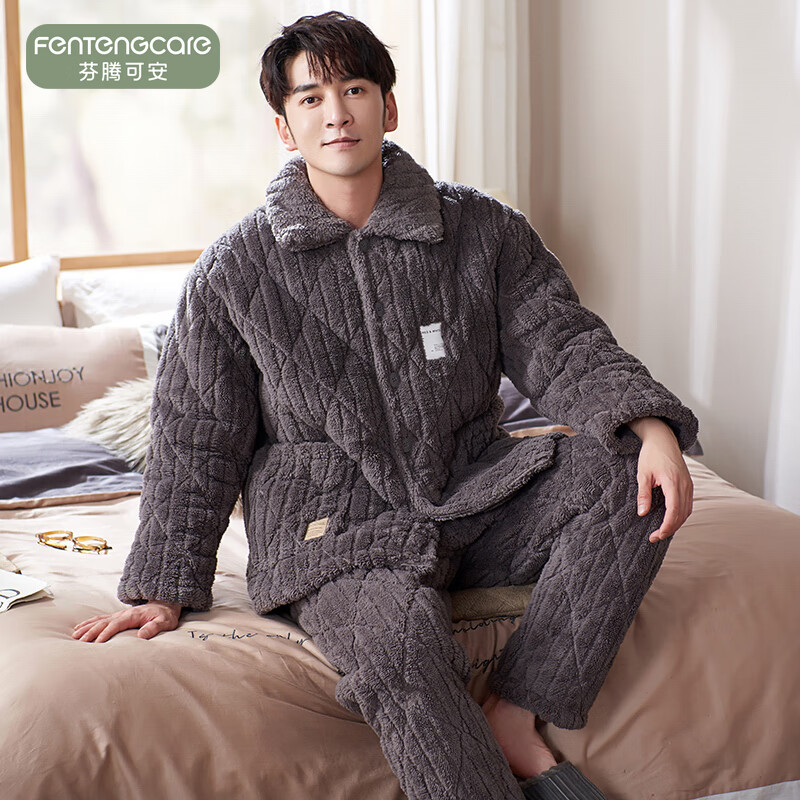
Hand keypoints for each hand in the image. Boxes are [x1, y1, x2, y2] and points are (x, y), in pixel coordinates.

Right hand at [72, 600, 182, 642]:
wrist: (164, 605)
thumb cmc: (164, 616)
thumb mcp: (164, 622)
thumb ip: (154, 628)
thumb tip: (142, 636)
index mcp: (133, 616)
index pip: (116, 624)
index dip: (106, 633)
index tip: (97, 643)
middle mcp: (123, 614)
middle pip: (104, 622)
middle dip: (91, 631)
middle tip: (79, 642)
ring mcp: (119, 614)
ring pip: (99, 620)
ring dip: (87, 627)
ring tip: (74, 635)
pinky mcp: (117, 616)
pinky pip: (100, 619)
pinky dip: (89, 623)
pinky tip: (79, 627)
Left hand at [628, 417, 693, 541]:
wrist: (663, 439)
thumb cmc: (651, 454)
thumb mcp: (643, 474)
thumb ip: (644, 494)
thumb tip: (642, 513)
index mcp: (673, 482)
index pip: (674, 510)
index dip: (667, 526)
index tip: (657, 535)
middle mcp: (685, 485)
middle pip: (682, 514)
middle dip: (670, 528)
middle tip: (655, 537)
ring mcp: (689, 484)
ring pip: (687, 511)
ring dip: (676, 523)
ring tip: (662, 531)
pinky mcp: (689, 484)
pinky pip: (688, 504)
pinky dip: (680, 515)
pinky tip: (670, 520)